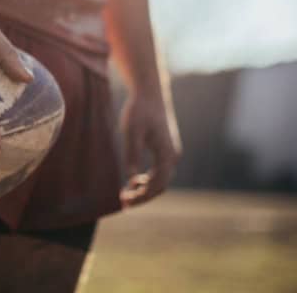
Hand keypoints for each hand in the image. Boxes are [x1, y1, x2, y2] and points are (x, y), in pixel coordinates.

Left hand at [119, 91, 181, 206]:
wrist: (149, 92)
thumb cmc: (139, 110)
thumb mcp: (131, 132)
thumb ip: (132, 155)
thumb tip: (131, 180)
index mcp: (167, 154)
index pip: (158, 185)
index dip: (142, 197)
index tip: (125, 202)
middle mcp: (173, 156)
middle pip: (161, 186)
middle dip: (143, 197)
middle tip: (123, 203)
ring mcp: (171, 152)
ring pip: (161, 180)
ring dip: (145, 190)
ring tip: (126, 195)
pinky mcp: (165, 148)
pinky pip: (160, 171)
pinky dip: (148, 180)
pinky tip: (134, 181)